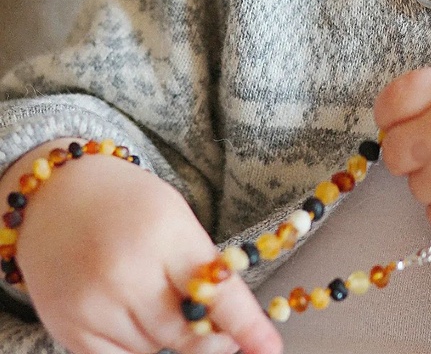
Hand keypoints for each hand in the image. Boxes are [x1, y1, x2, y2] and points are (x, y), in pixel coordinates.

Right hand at [9, 141, 281, 353]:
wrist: (56, 196)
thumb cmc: (127, 205)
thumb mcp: (174, 217)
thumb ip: (200, 266)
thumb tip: (232, 325)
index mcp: (165, 233)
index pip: (216, 292)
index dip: (246, 326)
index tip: (269, 348)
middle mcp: (127, 272)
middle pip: (186, 332)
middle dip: (210, 337)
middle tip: (221, 332)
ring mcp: (94, 305)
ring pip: (154, 349)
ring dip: (168, 336)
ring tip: (152, 295)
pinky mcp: (70, 330)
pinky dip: (136, 347)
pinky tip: (132, 315)